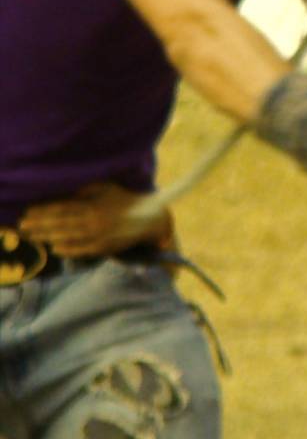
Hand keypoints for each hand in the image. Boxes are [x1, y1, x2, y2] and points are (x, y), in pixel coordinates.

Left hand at [20, 182, 172, 257]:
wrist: (151, 218)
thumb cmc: (125, 200)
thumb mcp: (106, 188)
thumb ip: (85, 189)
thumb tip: (64, 191)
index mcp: (94, 204)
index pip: (62, 208)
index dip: (43, 211)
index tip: (28, 212)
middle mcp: (95, 221)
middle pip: (61, 224)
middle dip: (40, 225)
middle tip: (23, 227)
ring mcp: (100, 236)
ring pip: (69, 237)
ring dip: (49, 237)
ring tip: (33, 236)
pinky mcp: (105, 247)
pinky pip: (83, 250)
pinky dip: (68, 250)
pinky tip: (55, 248)